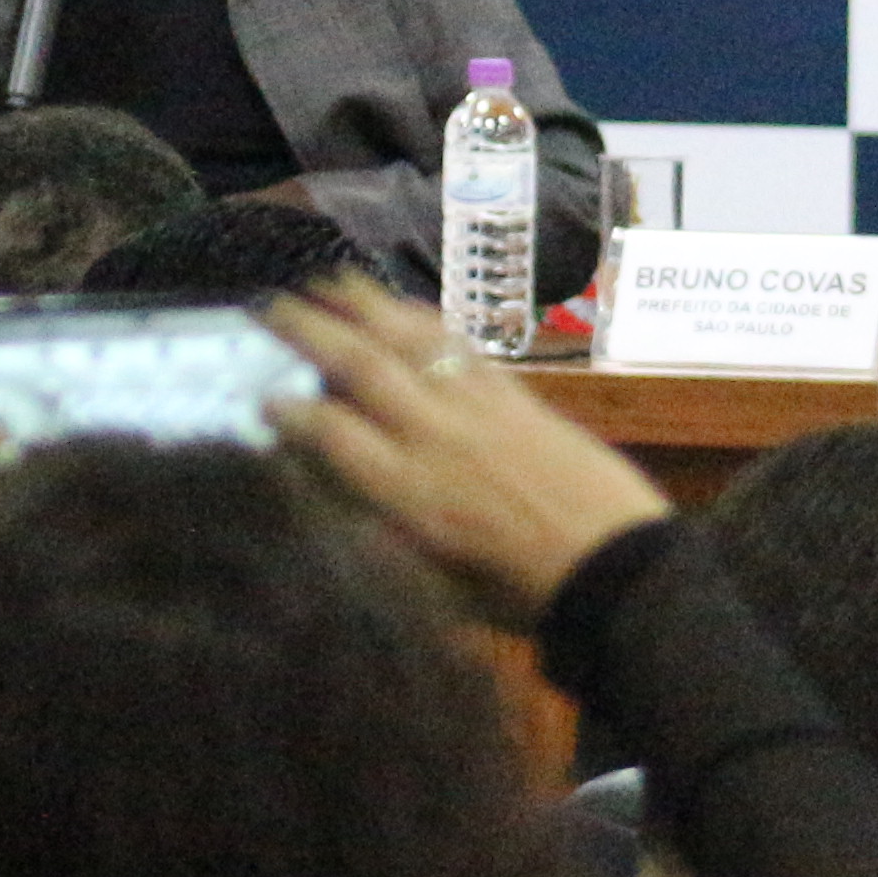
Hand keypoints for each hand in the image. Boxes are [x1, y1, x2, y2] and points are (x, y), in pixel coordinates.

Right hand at [268, 276, 666, 629]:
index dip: (287, 411)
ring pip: (409, 338)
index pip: (329, 433)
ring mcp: (477, 406)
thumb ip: (380, 537)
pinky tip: (403, 307)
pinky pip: (459, 343)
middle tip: (269, 307)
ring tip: (327, 281)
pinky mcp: (517, 395)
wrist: (615, 569)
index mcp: (408, 494)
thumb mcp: (434, 587)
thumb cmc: (521, 595)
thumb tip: (332, 498)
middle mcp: (434, 437)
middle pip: (359, 366)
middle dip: (307, 330)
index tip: (261, 398)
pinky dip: (423, 318)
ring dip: (362, 304)